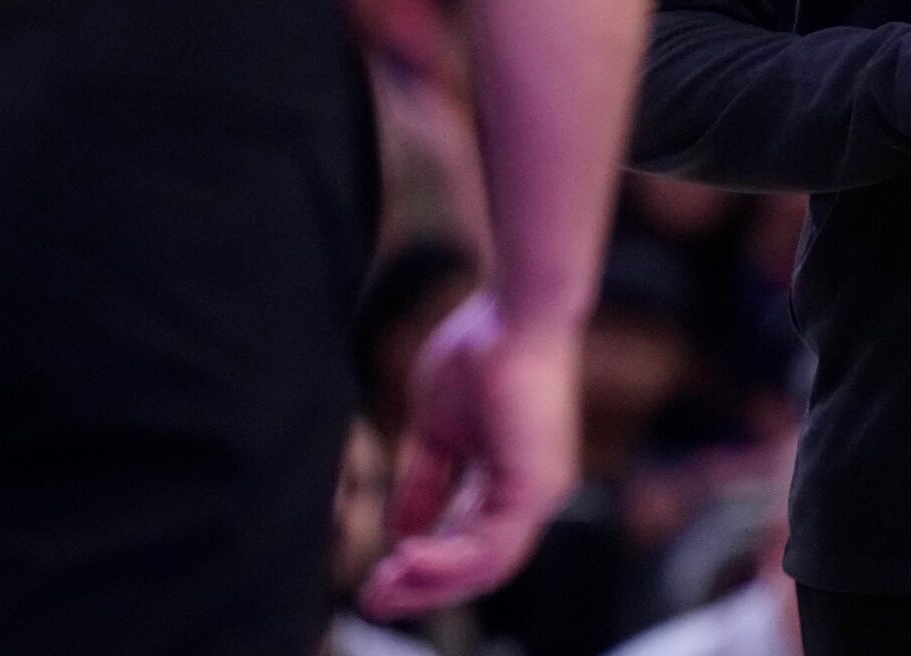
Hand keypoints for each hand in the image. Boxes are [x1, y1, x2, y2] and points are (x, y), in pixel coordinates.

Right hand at [360, 294, 579, 619]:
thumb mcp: (438, 431)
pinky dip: (449, 561)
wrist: (512, 311)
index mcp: (512, 479)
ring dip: (431, 583)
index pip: (469, 543)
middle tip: (371, 600)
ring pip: (487, 567)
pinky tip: (407, 558)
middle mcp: (533, 493)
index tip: (376, 579)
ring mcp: (539, 492)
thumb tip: (401, 530)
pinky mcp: (535, 485)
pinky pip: (492, 546)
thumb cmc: (481, 351)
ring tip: (382, 588)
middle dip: (422, 588)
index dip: (424, 566)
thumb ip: (426, 482)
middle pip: (479, 567)